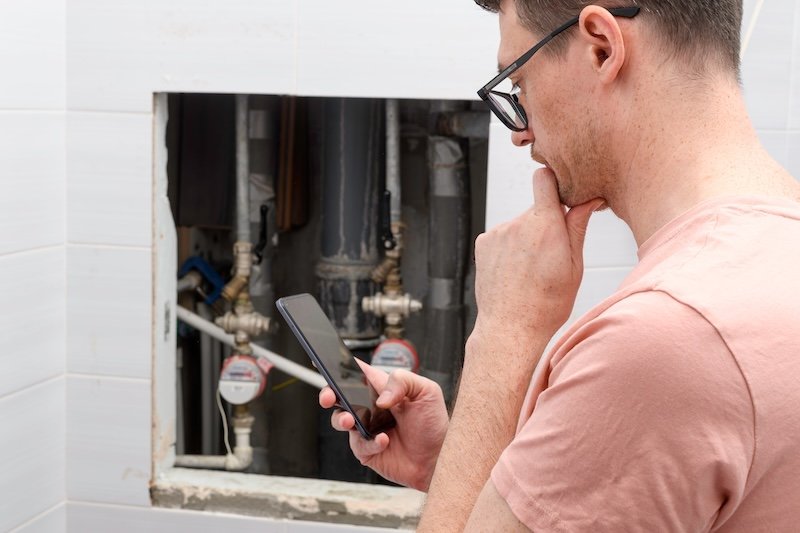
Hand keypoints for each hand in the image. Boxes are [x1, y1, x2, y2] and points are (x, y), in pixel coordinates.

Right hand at [319, 360, 447, 491]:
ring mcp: (366, 428)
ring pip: (340, 420)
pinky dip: (370, 442)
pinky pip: (359, 444)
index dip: (339, 367)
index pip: (357, 373)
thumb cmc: (434, 423)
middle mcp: (370, 406)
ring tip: (350, 420)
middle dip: (328, 393)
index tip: (324, 362)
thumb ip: (402, 382)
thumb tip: (380, 397)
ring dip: (340, 418)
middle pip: (339, 396)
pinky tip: (385, 440)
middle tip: (329, 397)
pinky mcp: (366, 450)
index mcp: (382, 388)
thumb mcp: (426, 391)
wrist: (440, 458)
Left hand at [472, 167, 603, 340]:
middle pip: (536, 209)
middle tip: (552, 255)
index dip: (554, 182)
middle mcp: (517, 223)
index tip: (562, 193)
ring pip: (520, 225)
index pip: (544, 179)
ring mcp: (497, 232)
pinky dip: (510, 247)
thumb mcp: (574, 266)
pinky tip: (514, 271)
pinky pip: (503, 236)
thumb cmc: (548, 303)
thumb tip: (589, 199)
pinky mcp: (483, 243)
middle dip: (546, 223)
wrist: (510, 327)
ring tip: (531, 270)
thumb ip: (577, 227)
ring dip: (527, 238)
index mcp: (545, 226)